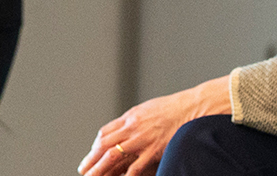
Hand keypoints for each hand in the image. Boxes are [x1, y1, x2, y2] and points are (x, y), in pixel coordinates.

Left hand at [78, 76, 230, 175]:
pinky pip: (134, 167)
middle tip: (83, 169)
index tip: (93, 154)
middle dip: (91, 159)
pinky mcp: (153, 150)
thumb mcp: (150, 109)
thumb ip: (138, 119)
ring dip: (99, 169)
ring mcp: (141, 140)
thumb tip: (130, 125)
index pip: (105, 132)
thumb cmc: (176, 108)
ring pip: (112, 156)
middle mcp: (132, 128)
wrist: (193, 107)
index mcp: (131, 117)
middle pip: (103, 145)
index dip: (96, 146)